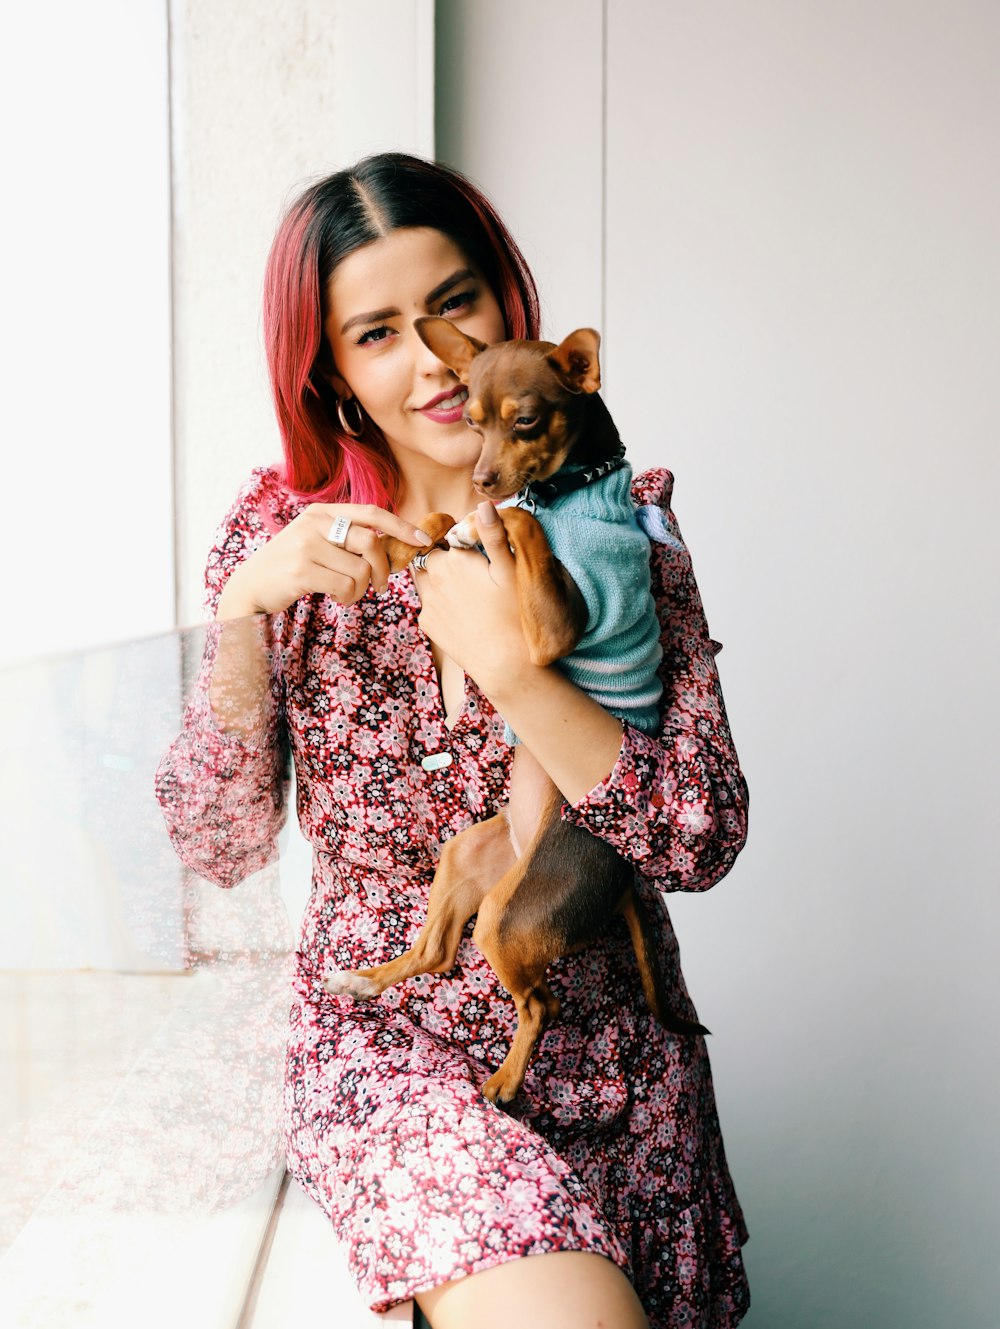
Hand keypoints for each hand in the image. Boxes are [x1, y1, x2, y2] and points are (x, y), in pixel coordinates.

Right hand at [217, 504, 432, 618]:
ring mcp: (306, 546)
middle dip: (383, 569)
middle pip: (371, 542)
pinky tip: (335, 597)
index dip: (402, 526)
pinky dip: (348, 598)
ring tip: (346, 593)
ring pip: (360, 569)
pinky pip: (346, 586)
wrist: (251, 587)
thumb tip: (394, 546)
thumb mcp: (317, 542)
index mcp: (322, 513)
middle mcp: (314, 524)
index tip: (423, 540)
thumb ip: (347, 539)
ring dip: (360, 589)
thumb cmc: (292, 567)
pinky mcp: (302, 570)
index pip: (372, 512)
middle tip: (379, 586)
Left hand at [414, 502, 534, 694]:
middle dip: (444, 558)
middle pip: (430, 556)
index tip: (472, 549)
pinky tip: (461, 612)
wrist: (504, 664)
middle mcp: (432, 578)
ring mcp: (427, 602)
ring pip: (425, 578)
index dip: (457, 540)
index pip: (443, 536)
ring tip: (466, 592)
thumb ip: (494, 535)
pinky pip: (427, 603)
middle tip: (470, 571)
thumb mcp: (510, 571)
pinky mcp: (427, 623)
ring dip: (439, 579)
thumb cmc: (513, 615)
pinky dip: (439, 602)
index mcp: (453, 560)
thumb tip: (484, 505)